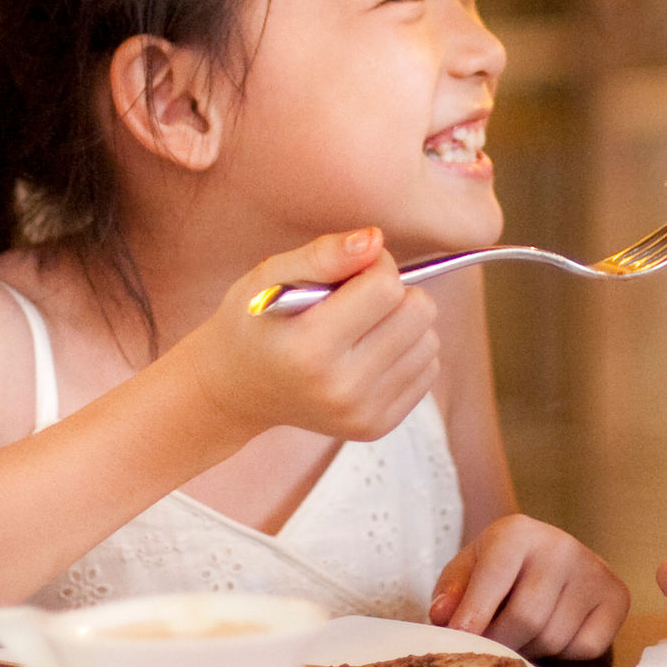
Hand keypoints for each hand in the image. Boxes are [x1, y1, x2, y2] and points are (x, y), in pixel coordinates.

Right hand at [169, 228, 442, 444]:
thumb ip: (324, 254)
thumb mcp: (270, 276)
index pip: (386, 287)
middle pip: (418, 313)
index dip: (375, 264)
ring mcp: (361, 413)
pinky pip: (428, 369)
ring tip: (360, 327)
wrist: (237, 389)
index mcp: (309, 349)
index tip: (352, 269)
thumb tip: (375, 240)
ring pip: (429, 340)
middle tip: (356, 298)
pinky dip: (406, 351)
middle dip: (393, 292)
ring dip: (402, 322)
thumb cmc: (253, 322)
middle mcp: (340, 389)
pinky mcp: (377, 426)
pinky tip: (369, 352)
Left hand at [430, 516, 629, 659]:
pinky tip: (553, 634)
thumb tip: (443, 617)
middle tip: (488, 649)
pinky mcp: (617, 597)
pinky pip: (585, 647)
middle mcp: (562, 545)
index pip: (494, 578)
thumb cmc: (501, 569)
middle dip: (501, 643)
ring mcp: (595, 571)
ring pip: (554, 637)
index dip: (474, 614)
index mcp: (518, 532)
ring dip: (530, 650)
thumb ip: (451, 592)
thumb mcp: (468, 570)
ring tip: (520, 636)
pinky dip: (563, 652)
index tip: (458, 639)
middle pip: (526, 617)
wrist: (550, 559)